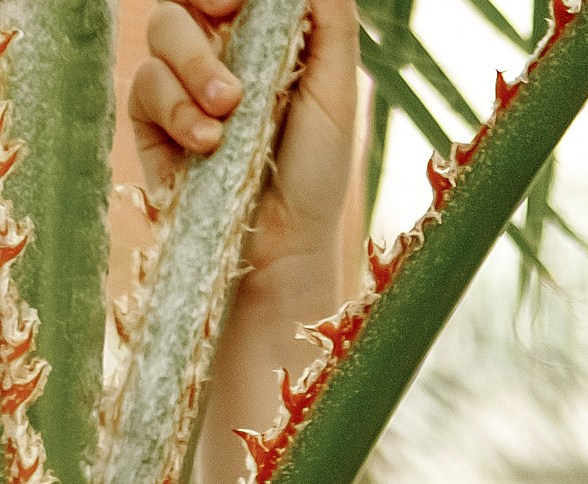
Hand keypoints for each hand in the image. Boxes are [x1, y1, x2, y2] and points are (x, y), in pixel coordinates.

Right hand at [131, 0, 359, 289]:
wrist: (281, 249)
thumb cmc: (315, 174)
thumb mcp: (336, 91)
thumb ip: (330, 21)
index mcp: (258, 34)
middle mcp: (215, 49)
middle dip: (203, 0)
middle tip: (225, 17)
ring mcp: (179, 81)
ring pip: (163, 28)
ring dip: (195, 63)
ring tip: (228, 108)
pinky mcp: (152, 119)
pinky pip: (146, 83)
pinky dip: (176, 108)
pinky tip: (207, 143)